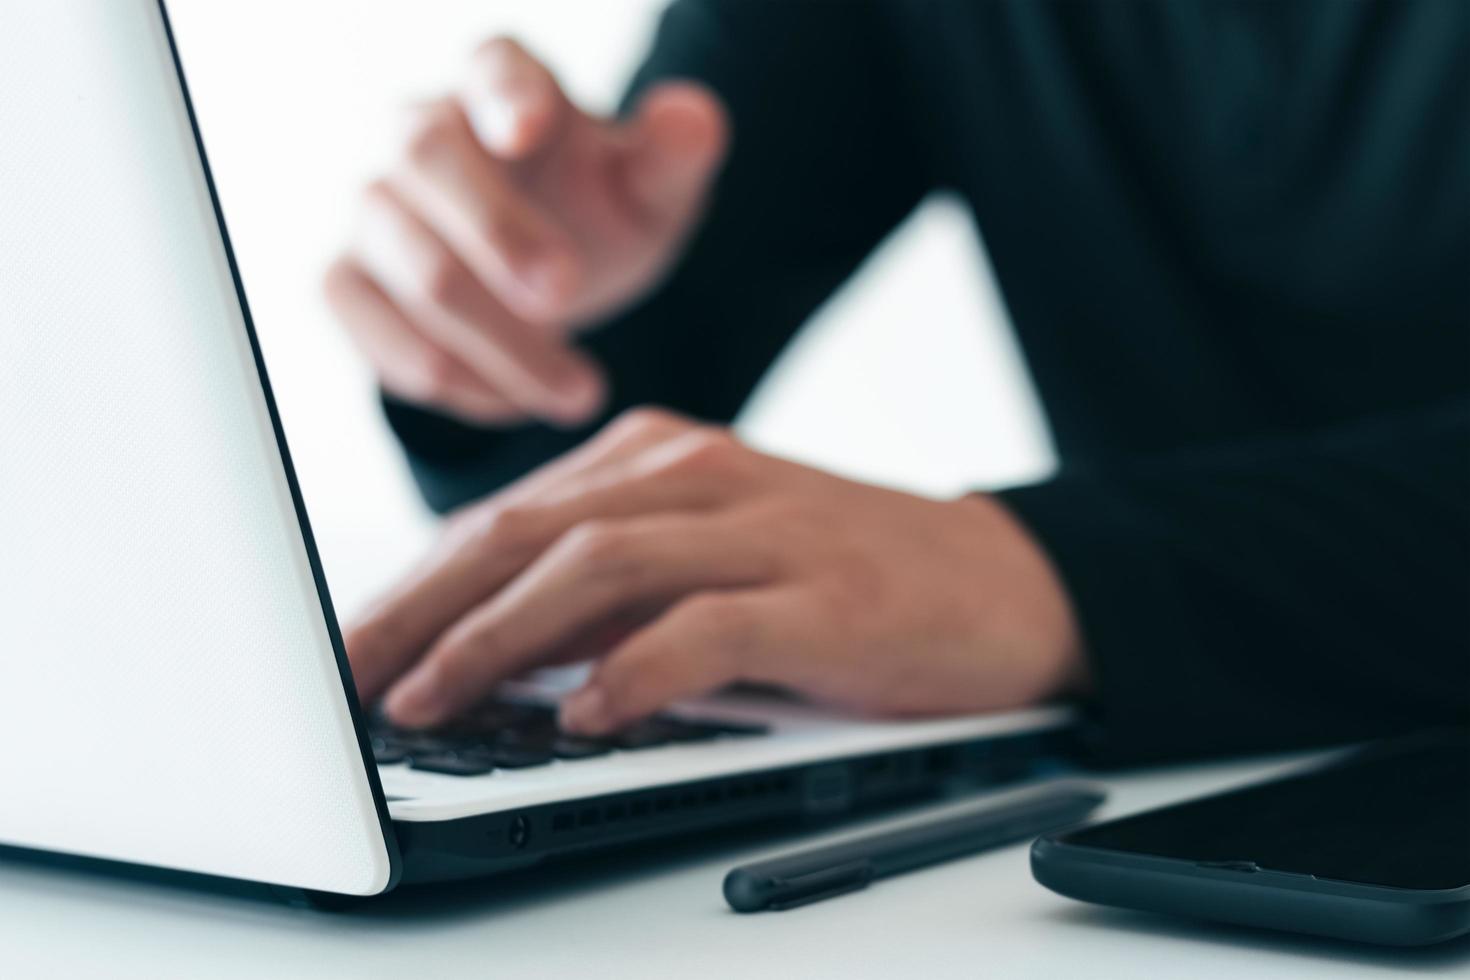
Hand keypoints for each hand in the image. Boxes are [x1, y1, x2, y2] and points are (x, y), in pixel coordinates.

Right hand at [324, 38, 728, 426]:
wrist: (542, 280)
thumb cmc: (594, 213)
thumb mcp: (649, 192)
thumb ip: (673, 157)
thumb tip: (694, 119)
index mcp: (500, 85)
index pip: (490, 66)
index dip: (503, 94)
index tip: (528, 128)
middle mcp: (418, 133)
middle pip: (427, 159)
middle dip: (498, 233)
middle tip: (565, 293)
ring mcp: (374, 209)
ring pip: (416, 271)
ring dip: (503, 345)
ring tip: (583, 392)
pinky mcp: (348, 284)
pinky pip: (384, 339)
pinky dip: (460, 385)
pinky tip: (521, 402)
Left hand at [346, 408, 1086, 733]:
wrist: (1004, 582)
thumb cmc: (840, 576)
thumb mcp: (709, 558)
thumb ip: (610, 586)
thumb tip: (488, 649)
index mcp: (660, 457)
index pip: (509, 515)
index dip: (417, 583)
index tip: (354, 644)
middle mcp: (701, 475)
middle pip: (531, 530)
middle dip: (426, 607)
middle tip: (353, 675)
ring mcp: (766, 529)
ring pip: (602, 568)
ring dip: (500, 637)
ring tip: (432, 700)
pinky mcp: (826, 595)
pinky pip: (712, 627)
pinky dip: (638, 671)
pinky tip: (585, 714)